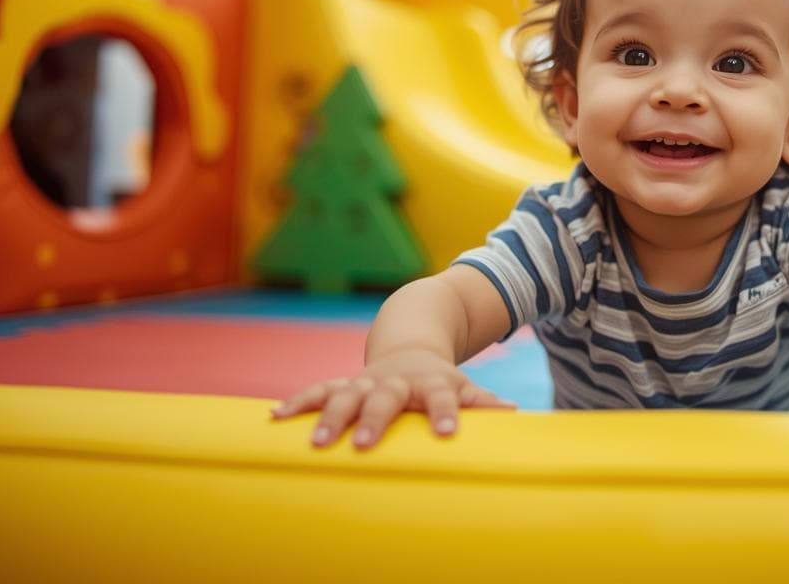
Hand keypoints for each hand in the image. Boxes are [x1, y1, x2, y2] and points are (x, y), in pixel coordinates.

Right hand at [271, 347, 514, 448]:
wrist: (410, 344)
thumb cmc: (439, 380)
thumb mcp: (462, 386)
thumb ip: (482, 401)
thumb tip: (513, 413)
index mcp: (430, 382)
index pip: (441, 396)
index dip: (446, 413)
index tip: (448, 433)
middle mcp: (395, 381)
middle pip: (385, 398)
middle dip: (373, 419)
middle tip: (363, 444)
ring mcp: (366, 381)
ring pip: (344, 394)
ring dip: (328, 416)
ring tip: (315, 442)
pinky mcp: (343, 384)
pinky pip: (318, 391)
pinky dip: (298, 402)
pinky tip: (275, 417)